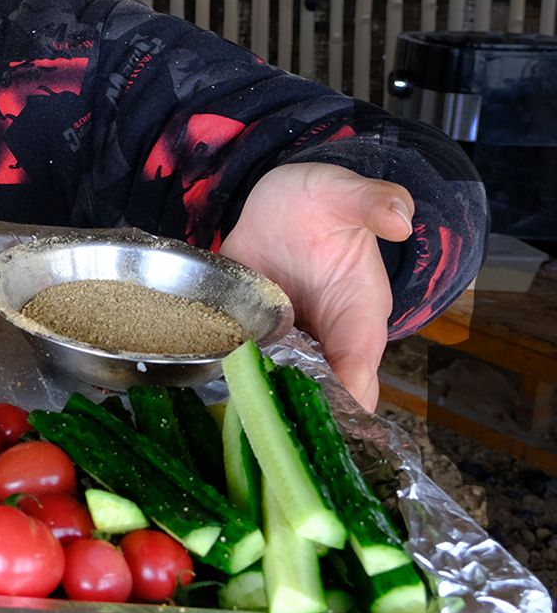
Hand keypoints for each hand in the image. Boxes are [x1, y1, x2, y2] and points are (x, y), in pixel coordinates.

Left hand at [218, 163, 413, 412]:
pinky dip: (232, 375)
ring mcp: (287, 338)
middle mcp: (326, 337)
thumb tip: (399, 218)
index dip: (344, 397)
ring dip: (263, 396)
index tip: (318, 416)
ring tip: (235, 405)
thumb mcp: (345, 192)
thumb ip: (372, 202)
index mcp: (360, 314)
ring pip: (281, 385)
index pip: (359, 372)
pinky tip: (211, 380)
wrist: (282, 198)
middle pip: (320, 393)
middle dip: (300, 412)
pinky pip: (244, 363)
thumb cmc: (323, 198)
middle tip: (266, 420)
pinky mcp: (252, 331)